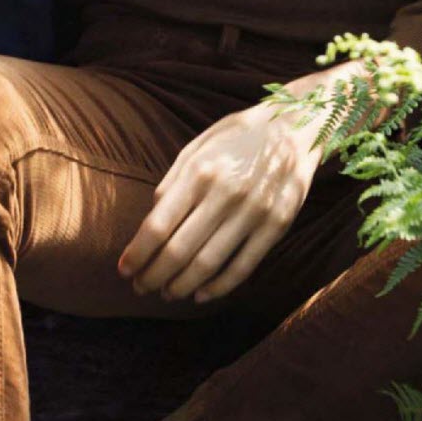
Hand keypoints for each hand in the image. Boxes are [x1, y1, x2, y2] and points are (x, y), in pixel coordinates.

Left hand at [117, 99, 325, 304]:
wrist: (297, 126)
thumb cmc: (239, 136)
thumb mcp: (199, 146)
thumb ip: (172, 182)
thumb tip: (150, 221)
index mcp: (200, 171)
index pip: (158, 226)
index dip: (137, 254)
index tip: (124, 269)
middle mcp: (225, 193)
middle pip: (178, 251)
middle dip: (153, 276)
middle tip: (141, 287)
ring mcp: (254, 212)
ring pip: (207, 265)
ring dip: (180, 286)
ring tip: (167, 292)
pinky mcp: (277, 226)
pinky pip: (242, 267)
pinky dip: (217, 288)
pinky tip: (200, 294)